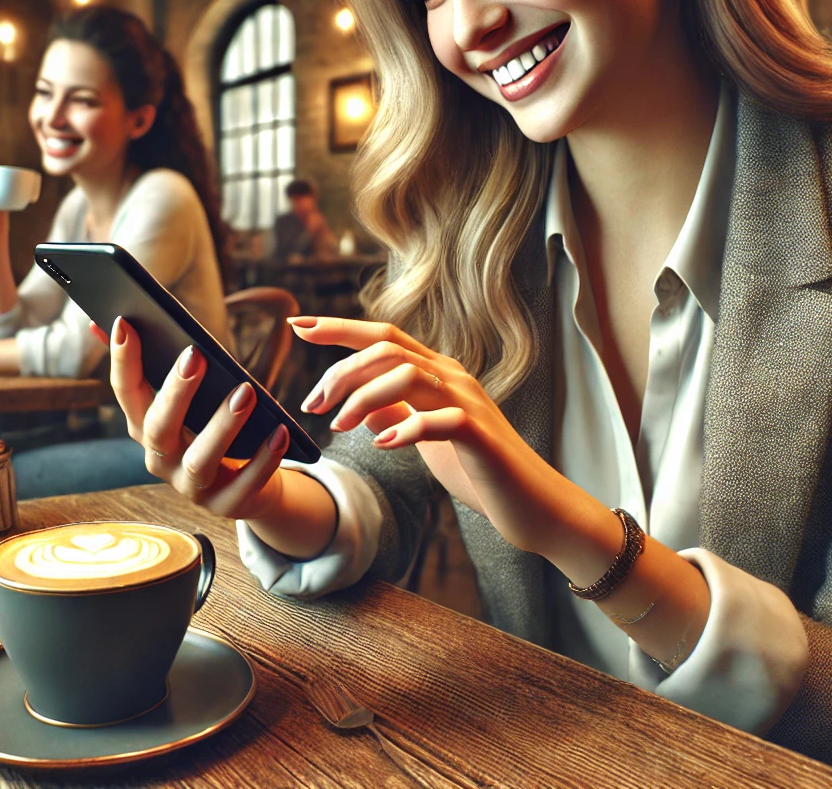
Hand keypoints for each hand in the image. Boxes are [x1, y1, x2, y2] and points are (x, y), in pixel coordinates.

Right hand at [104, 318, 290, 518]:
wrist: (246, 484)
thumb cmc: (209, 428)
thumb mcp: (185, 399)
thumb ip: (153, 363)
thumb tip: (108, 320)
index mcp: (145, 426)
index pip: (125, 392)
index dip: (122, 359)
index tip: (126, 322)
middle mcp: (161, 458)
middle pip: (158, 428)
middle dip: (175, 392)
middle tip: (195, 355)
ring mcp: (191, 486)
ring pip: (199, 461)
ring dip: (221, 426)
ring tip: (246, 392)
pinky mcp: (226, 505)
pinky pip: (243, 486)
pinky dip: (262, 461)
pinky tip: (280, 432)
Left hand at [291, 316, 595, 556]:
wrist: (534, 505)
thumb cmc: (480, 471)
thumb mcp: (426, 439)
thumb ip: (395, 415)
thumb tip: (356, 405)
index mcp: (437, 373)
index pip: (382, 335)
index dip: (339, 328)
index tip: (298, 326)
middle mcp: (452, 377)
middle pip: (386, 347)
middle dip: (340, 370)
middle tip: (313, 404)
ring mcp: (468, 402)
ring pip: (406, 374)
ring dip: (363, 398)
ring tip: (340, 426)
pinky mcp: (480, 435)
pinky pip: (437, 420)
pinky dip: (403, 429)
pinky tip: (380, 444)